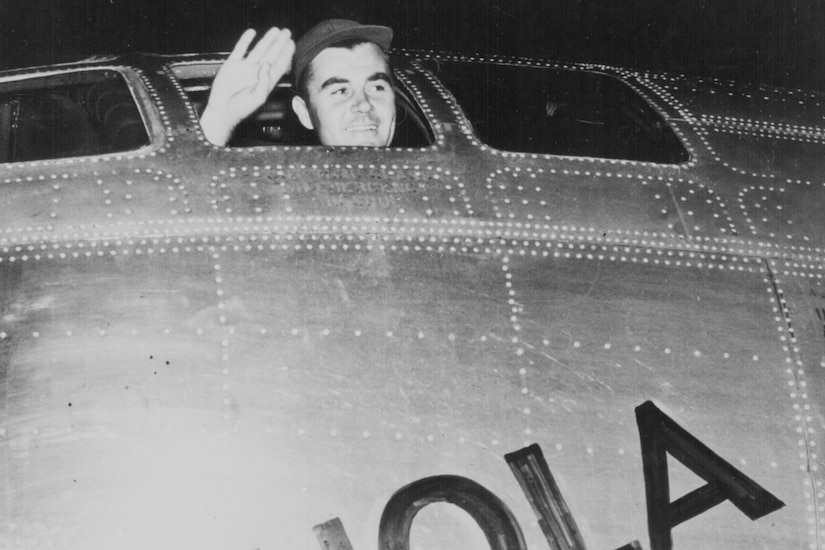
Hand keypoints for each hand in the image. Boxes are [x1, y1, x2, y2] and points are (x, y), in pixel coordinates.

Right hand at [200, 27, 294, 145]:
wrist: (221, 111)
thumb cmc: (241, 109)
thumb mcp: (257, 98)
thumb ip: (264, 81)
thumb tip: (267, 64)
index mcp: (265, 82)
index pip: (279, 65)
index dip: (286, 54)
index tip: (292, 44)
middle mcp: (257, 73)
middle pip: (271, 55)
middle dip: (279, 44)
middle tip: (287, 32)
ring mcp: (244, 68)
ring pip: (258, 50)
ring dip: (267, 40)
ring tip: (275, 30)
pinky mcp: (231, 65)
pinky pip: (239, 49)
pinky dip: (245, 40)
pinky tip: (251, 32)